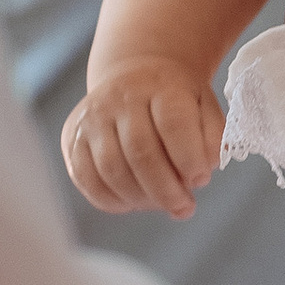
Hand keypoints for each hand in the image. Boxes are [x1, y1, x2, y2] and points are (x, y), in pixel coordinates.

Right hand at [64, 60, 226, 217]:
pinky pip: (86, 178)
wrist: (135, 76)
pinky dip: (111, 200)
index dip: (189, 158)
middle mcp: (121, 98)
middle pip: (140, 151)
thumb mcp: (204, 107)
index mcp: (161, 85)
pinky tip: (133, 203)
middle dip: (166, 190)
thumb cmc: (175, 100)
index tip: (201, 180)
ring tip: (162, 205)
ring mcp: (92, 117)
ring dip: (140, 199)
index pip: (173, 123)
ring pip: (112, 169)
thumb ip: (211, 139)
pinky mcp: (72, 137)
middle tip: (184, 207)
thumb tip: (200, 176)